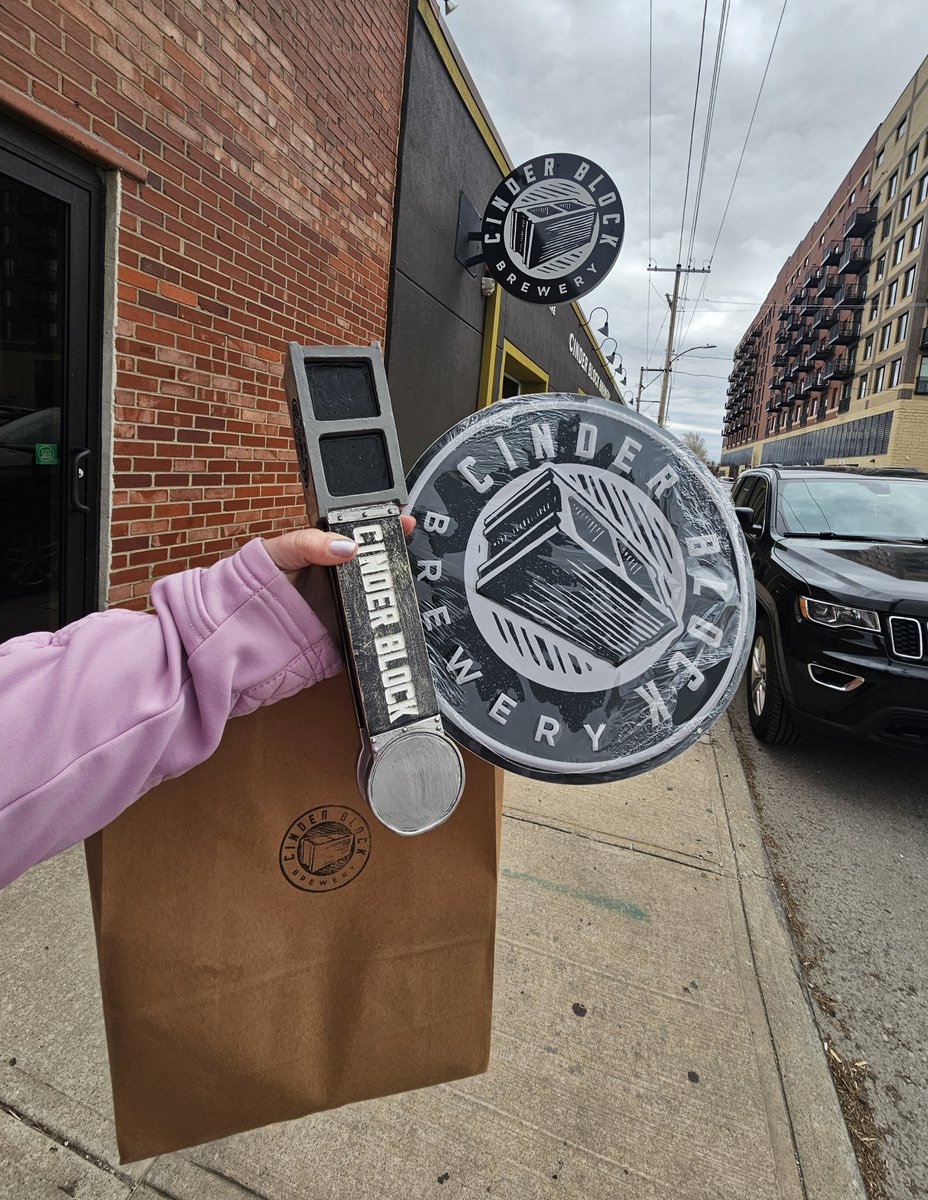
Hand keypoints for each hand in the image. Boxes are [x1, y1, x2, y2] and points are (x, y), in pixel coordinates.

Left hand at [263, 516, 416, 643]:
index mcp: (328, 548)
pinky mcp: (347, 627)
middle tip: (404, 550)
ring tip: (398, 582)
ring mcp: (347, 600)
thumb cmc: (257, 577)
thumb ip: (310, 542)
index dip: (385, 524)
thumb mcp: (281, 549)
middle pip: (379, 562)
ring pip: (380, 593)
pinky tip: (389, 616)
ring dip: (392, 589)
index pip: (363, 532)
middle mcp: (341, 572)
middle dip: (396, 556)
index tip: (402, 520)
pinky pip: (371, 624)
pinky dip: (383, 622)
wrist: (243, 622)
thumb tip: (346, 545)